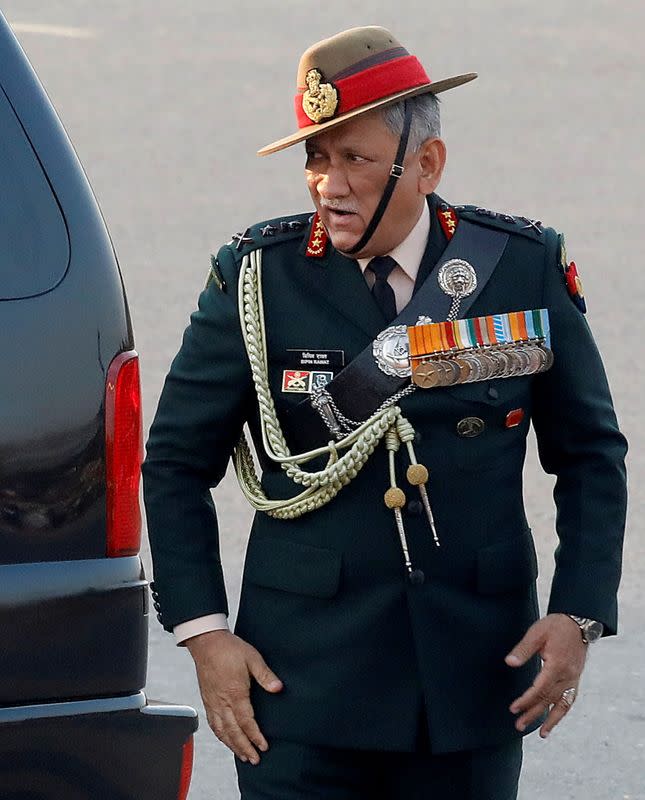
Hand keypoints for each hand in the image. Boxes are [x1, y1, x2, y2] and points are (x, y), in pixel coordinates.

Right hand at [186, 629, 282, 763]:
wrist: (207, 642)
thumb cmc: (229, 648)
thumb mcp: (252, 658)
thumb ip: (265, 675)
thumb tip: (278, 688)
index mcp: (235, 692)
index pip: (246, 721)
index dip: (255, 736)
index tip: (264, 746)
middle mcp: (222, 701)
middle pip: (233, 732)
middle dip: (244, 748)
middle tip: (254, 759)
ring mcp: (212, 702)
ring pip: (221, 731)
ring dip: (232, 745)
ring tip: (243, 755)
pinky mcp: (207, 700)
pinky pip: (213, 724)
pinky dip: (220, 736)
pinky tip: (226, 740)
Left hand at [505, 613, 586, 737]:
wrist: (578, 622)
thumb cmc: (555, 626)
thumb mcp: (536, 633)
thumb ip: (523, 650)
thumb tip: (509, 663)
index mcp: (557, 665)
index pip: (539, 689)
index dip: (526, 700)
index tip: (514, 708)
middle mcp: (568, 676)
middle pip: (549, 699)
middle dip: (533, 714)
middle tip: (519, 726)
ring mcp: (574, 679)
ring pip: (561, 704)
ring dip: (551, 720)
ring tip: (541, 734)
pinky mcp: (576, 679)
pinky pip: (570, 700)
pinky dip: (562, 712)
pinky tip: (555, 720)